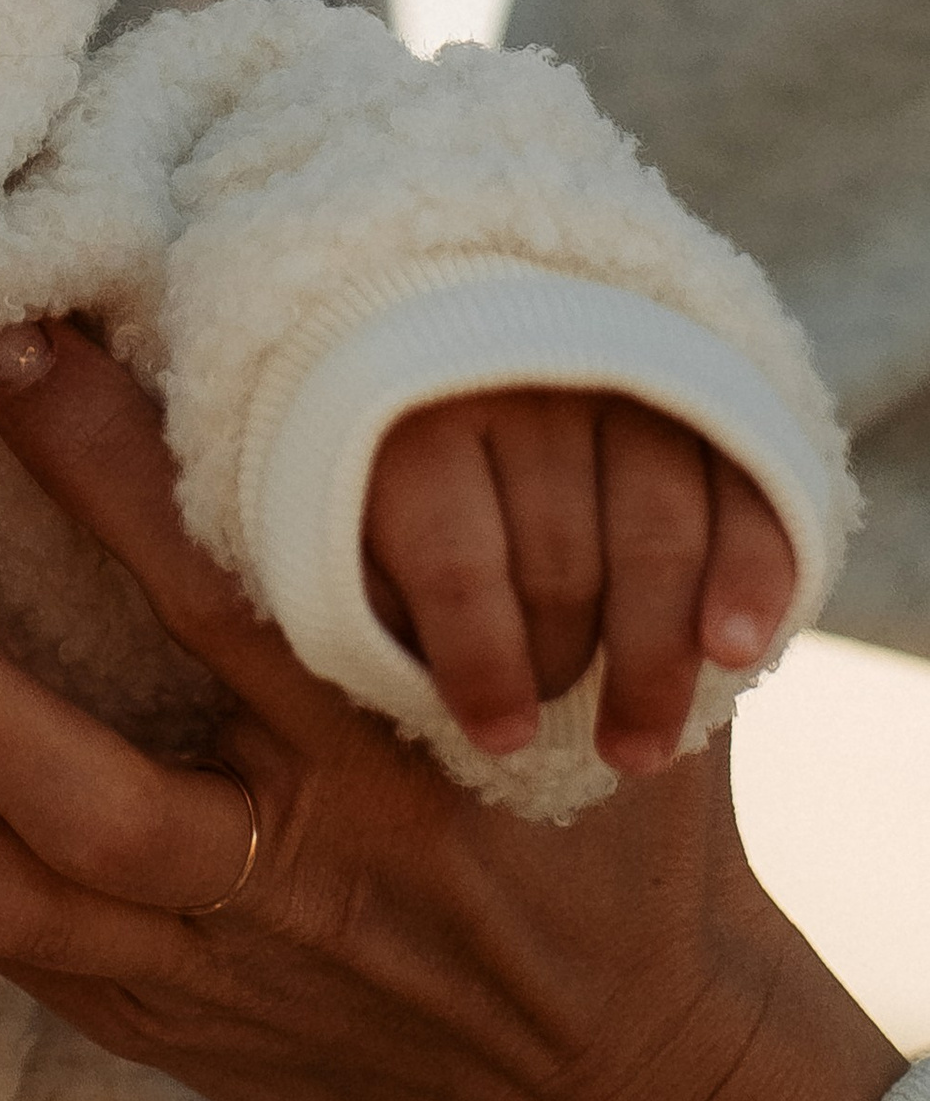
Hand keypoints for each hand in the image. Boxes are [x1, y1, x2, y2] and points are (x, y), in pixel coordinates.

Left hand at [0, 319, 900, 1100]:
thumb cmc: (620, 862)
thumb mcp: (613, 699)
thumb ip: (502, 547)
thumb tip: (401, 340)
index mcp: (399, 786)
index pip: (227, 604)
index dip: (102, 468)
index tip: (0, 334)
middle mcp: (284, 895)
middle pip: (69, 789)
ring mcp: (193, 979)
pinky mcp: (137, 1026)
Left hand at [365, 387, 794, 772]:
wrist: (480, 352)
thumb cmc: (403, 478)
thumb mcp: (349, 521)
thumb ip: (370, 594)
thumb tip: (421, 684)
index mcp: (415, 423)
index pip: (456, 562)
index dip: (480, 665)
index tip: (500, 739)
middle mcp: (524, 388)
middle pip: (563, 559)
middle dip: (564, 666)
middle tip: (564, 742)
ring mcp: (623, 386)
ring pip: (658, 538)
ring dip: (656, 658)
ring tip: (637, 748)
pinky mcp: (705, 394)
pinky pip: (744, 493)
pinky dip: (750, 576)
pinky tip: (736, 653)